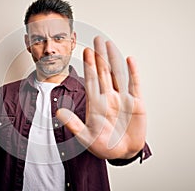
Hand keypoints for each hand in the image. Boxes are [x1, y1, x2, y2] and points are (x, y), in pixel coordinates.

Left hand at [56, 36, 146, 158]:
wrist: (122, 154)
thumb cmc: (104, 147)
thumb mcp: (86, 138)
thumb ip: (73, 124)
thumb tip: (58, 111)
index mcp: (96, 104)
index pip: (91, 79)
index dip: (88, 65)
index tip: (86, 51)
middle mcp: (108, 97)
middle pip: (103, 72)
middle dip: (99, 56)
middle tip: (97, 40)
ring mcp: (122, 99)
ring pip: (117, 74)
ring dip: (113, 59)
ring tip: (110, 45)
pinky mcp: (136, 103)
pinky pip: (134, 84)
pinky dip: (132, 72)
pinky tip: (129, 59)